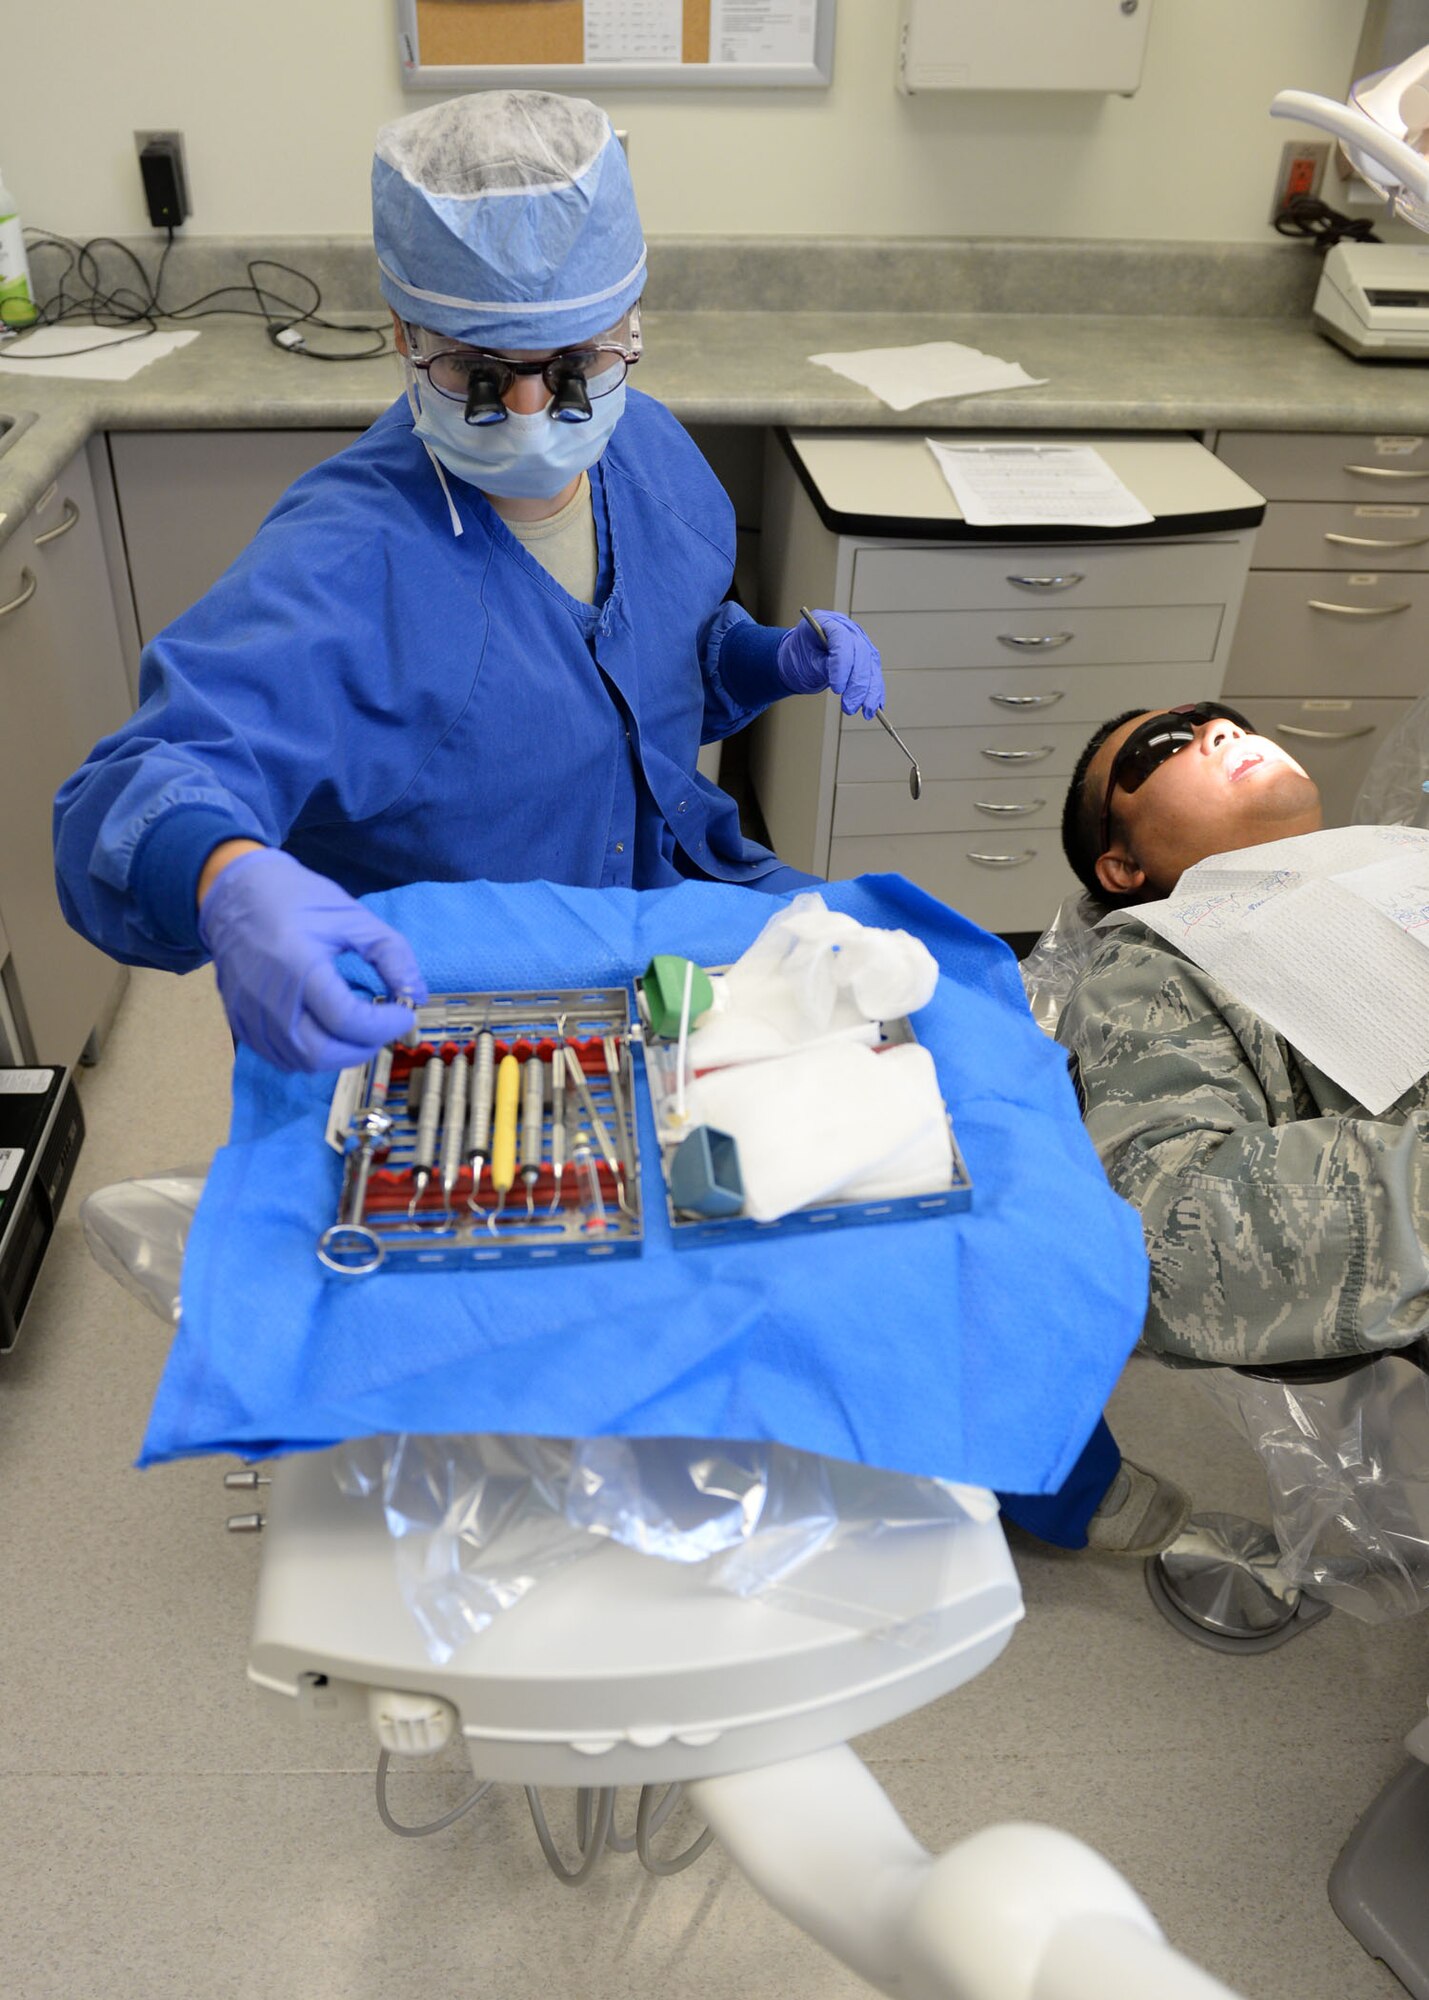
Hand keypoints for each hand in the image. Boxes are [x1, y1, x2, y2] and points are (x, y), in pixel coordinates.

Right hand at [197, 848, 426, 1071]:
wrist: (235, 893)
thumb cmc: (295, 899)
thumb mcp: (352, 916)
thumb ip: (391, 954)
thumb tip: (416, 995)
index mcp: (298, 966)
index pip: (346, 1019)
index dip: (384, 1025)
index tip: (405, 1013)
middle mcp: (270, 998)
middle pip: (321, 1053)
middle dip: (362, 1049)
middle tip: (382, 1028)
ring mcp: (250, 1013)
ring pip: (301, 1062)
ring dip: (338, 1054)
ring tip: (357, 1029)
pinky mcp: (240, 1021)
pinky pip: (279, 1057)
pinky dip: (311, 1055)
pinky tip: (327, 1032)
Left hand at [775, 610, 884, 719]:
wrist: (802, 657)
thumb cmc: (800, 657)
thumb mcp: (806, 662)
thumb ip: (824, 667)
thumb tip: (843, 684)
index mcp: (827, 622)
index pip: (841, 641)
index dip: (841, 665)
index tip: (837, 689)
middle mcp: (848, 629)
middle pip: (860, 654)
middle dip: (857, 684)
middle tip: (849, 707)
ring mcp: (860, 641)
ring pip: (871, 666)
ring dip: (870, 691)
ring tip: (866, 712)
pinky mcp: (867, 656)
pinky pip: (874, 673)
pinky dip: (876, 691)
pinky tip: (875, 706)